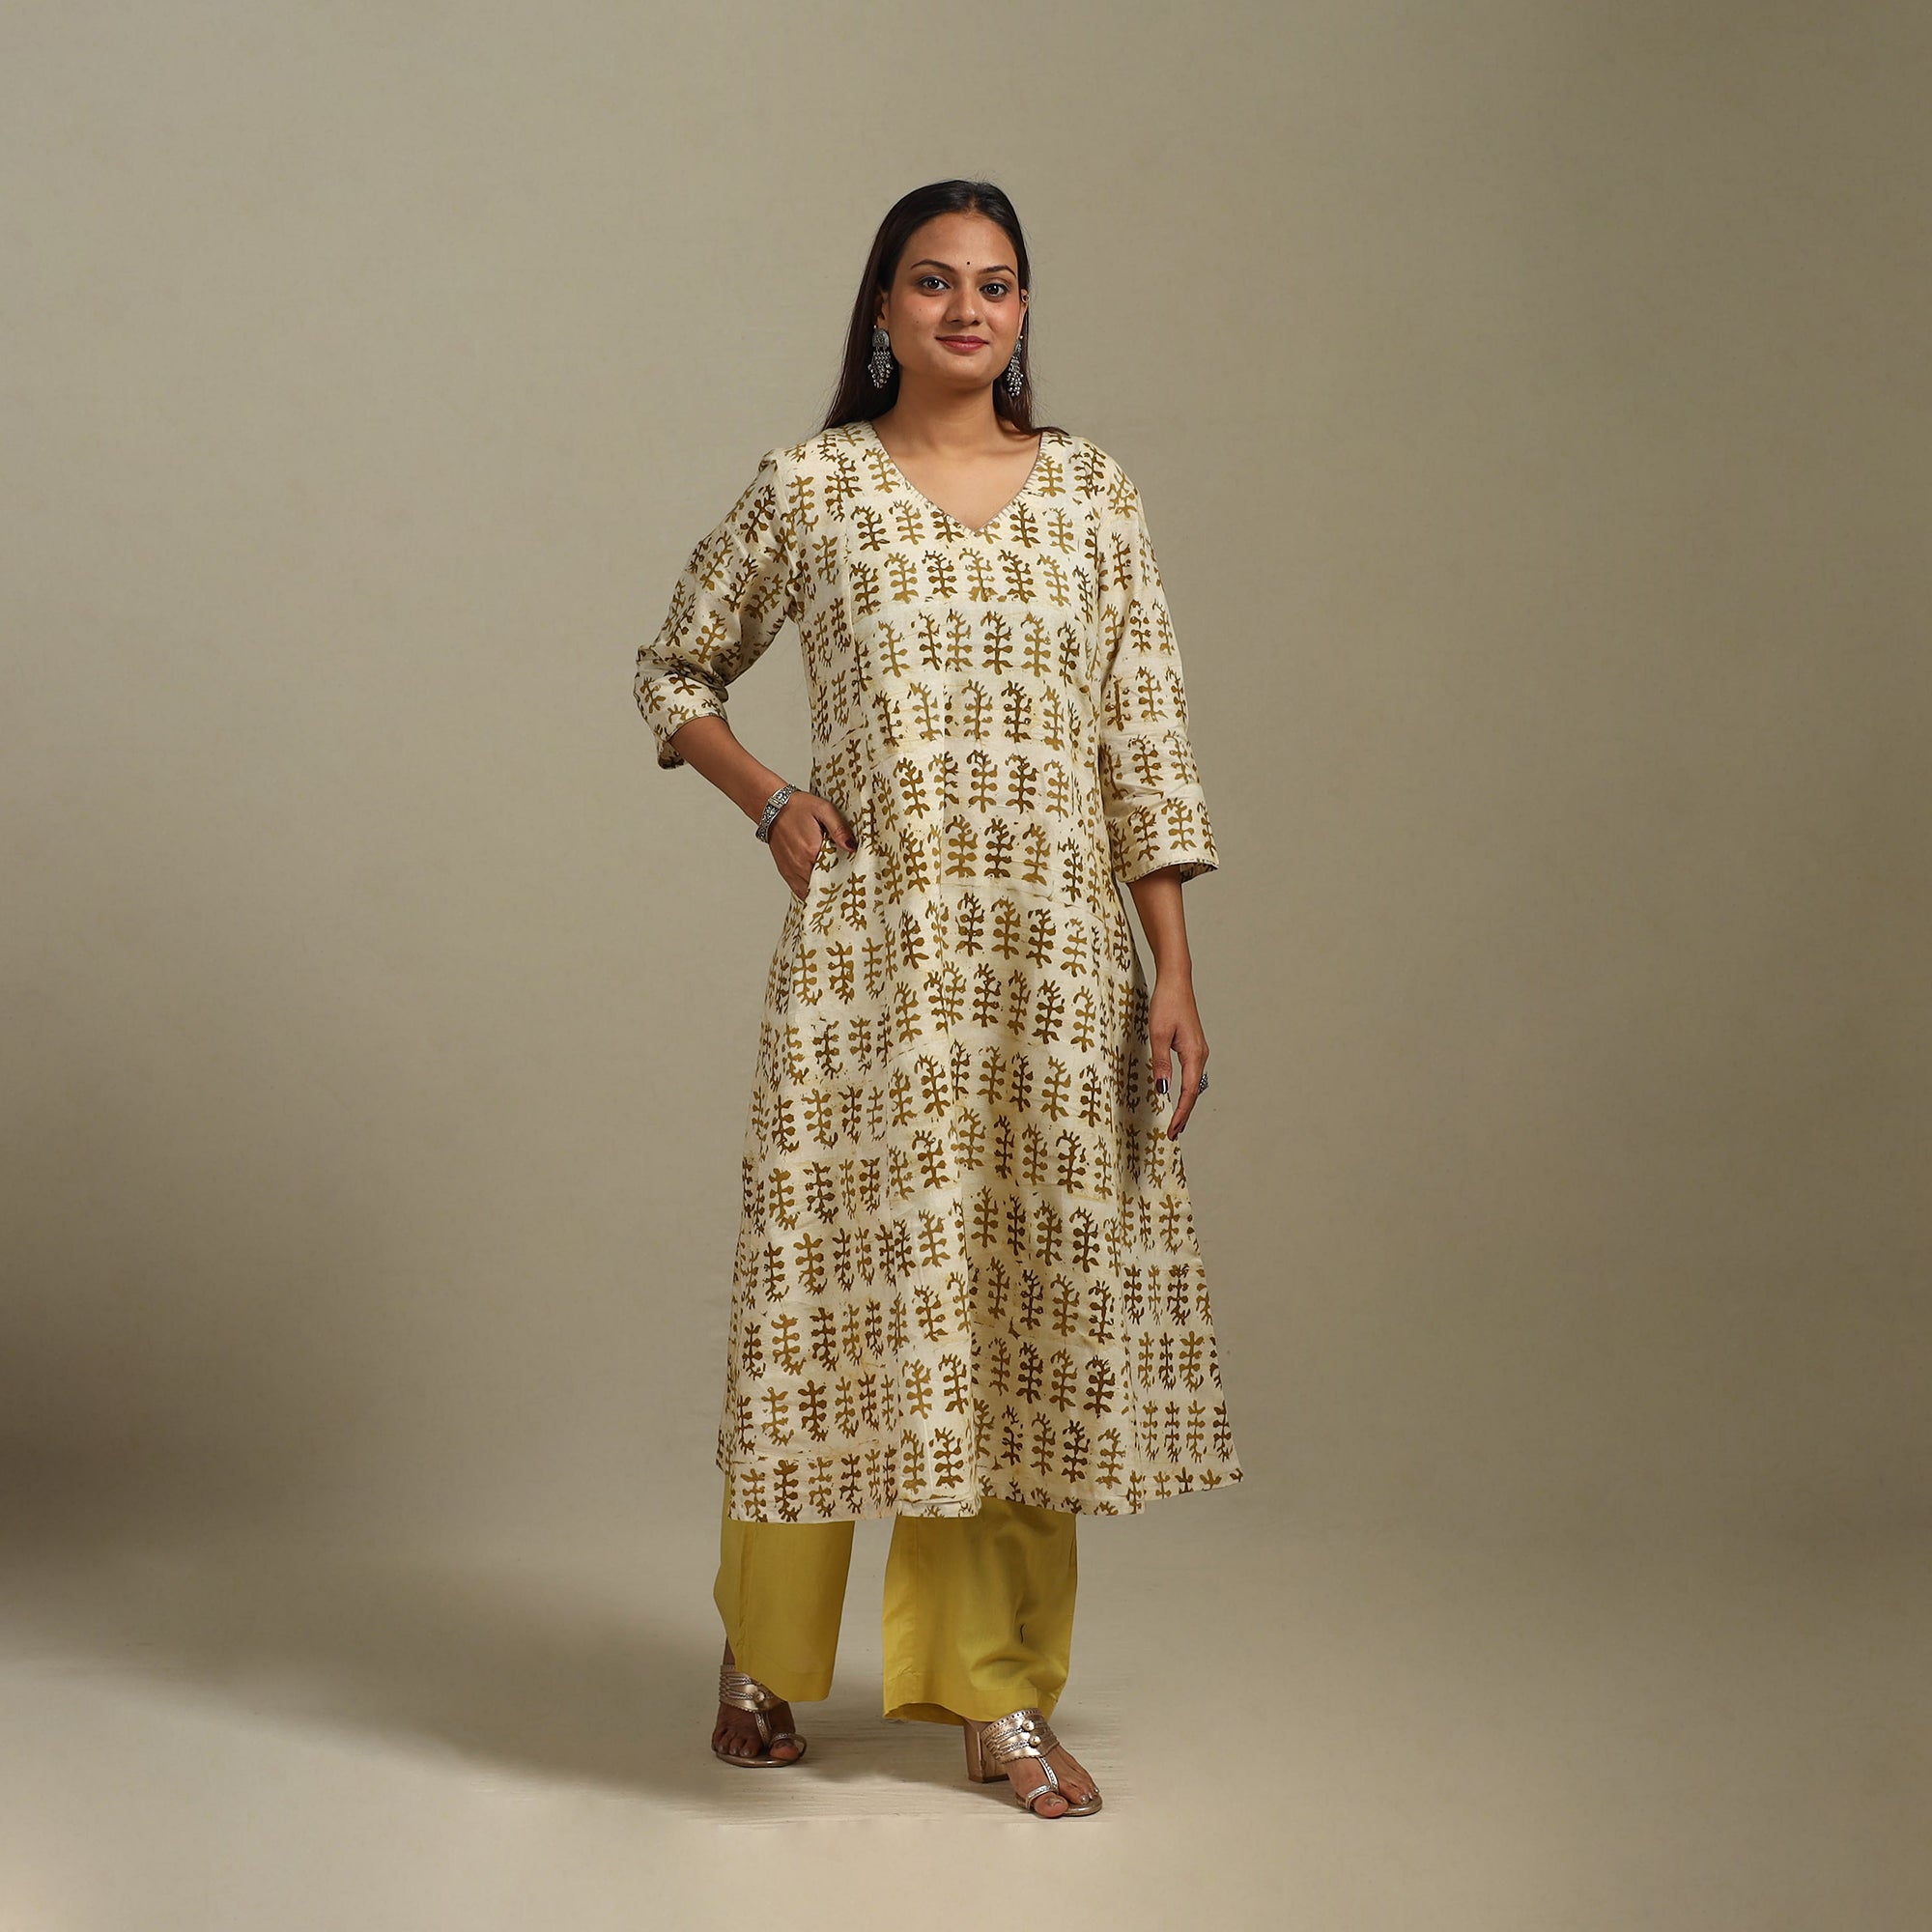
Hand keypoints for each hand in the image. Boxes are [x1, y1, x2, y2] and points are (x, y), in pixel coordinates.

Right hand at [771, 790, 858, 899]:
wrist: (771, 806)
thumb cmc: (797, 807)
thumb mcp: (824, 809)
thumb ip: (839, 828)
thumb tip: (852, 847)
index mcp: (811, 850)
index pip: (835, 874)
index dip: (846, 878)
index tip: (854, 878)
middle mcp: (799, 864)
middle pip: (823, 887)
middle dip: (835, 887)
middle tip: (847, 884)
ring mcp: (791, 870)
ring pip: (810, 893)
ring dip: (822, 892)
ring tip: (834, 887)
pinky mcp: (785, 872)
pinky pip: (799, 891)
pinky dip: (810, 892)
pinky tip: (819, 888)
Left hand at [1148, 976, 1208, 1137]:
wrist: (1176, 982)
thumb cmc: (1166, 1005)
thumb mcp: (1158, 1035)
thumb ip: (1161, 1064)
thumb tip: (1162, 1090)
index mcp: (1194, 1054)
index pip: (1188, 1093)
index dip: (1180, 1114)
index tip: (1172, 1131)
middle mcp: (1200, 1055)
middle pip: (1194, 1092)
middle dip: (1184, 1114)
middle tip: (1173, 1134)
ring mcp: (1198, 1051)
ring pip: (1193, 1084)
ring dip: (1185, 1103)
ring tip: (1175, 1121)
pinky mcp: (1193, 1046)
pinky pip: (1191, 1074)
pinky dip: (1186, 1090)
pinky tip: (1178, 1096)